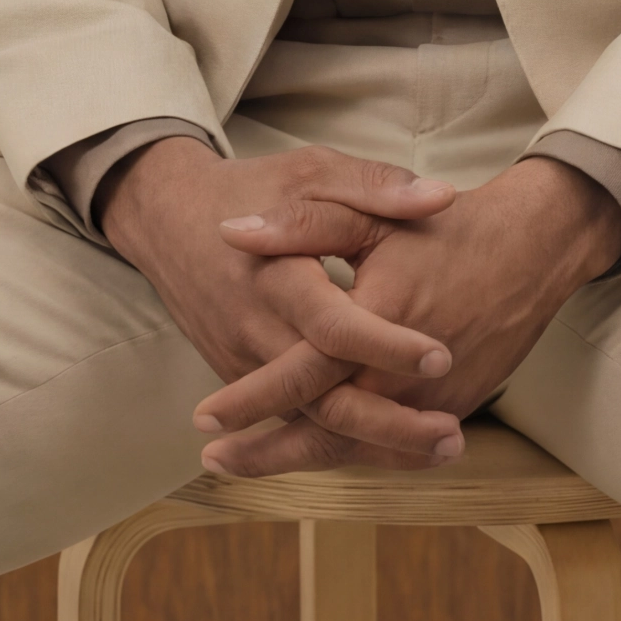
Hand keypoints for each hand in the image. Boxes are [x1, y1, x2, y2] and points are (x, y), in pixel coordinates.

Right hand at [99, 136, 466, 462]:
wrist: (168, 219)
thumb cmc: (250, 189)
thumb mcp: (312, 172)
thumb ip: (375, 187)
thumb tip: (442, 197)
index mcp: (277, 276)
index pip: (333, 326)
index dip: (386, 345)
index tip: (442, 356)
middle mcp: (257, 330)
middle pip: (322, 398)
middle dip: (388, 425)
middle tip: (453, 435)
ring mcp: (244, 363)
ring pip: (310, 424)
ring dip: (374, 444)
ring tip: (445, 448)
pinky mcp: (241, 378)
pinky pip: (294, 422)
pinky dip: (344, 440)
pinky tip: (399, 446)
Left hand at [192, 155, 620, 474]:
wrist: (533, 249)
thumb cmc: (448, 228)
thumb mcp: (371, 212)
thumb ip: (301, 224)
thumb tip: (232, 232)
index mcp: (377, 323)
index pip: (302, 376)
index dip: (252, 400)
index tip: (205, 417)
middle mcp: (405, 376)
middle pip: (325, 432)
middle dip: (266, 453)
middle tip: (215, 460)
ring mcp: (432, 401)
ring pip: (358, 448)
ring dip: (302, 460)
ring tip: (250, 464)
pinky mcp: (452, 409)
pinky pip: (391, 445)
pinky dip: (350, 453)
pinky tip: (316, 451)